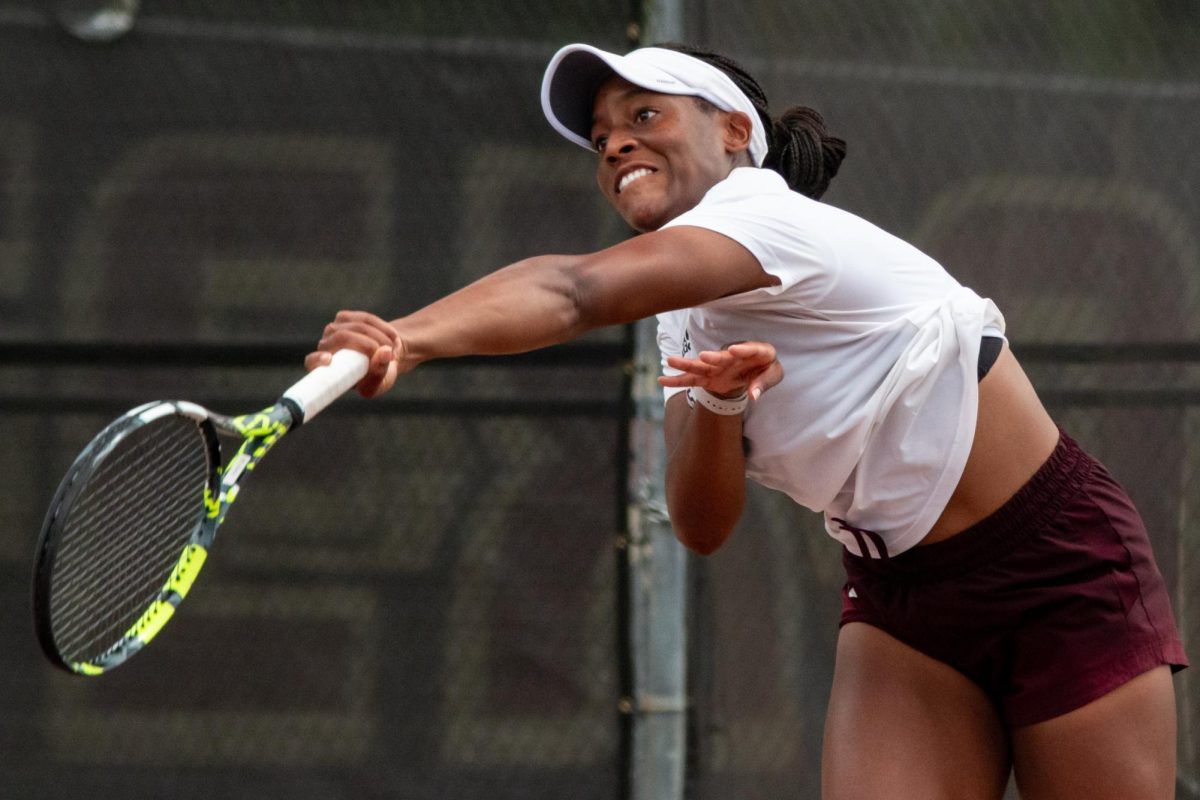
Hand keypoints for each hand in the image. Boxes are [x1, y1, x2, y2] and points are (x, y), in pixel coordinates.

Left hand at [304, 310, 408, 397]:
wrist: (385, 357)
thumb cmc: (378, 376)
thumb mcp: (381, 382)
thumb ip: (379, 372)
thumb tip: (385, 352)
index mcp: (325, 369)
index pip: (313, 362)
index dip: (318, 360)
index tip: (329, 360)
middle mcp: (324, 347)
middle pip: (342, 337)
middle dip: (369, 344)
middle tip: (388, 355)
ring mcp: (332, 329)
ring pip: (358, 327)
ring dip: (381, 338)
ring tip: (392, 351)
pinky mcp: (344, 318)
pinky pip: (366, 319)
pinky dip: (383, 329)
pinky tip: (392, 339)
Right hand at [658, 342, 783, 400]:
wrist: (754, 368)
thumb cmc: (766, 368)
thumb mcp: (773, 374)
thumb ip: (763, 383)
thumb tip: (753, 395)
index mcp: (754, 351)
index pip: (750, 349)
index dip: (742, 349)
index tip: (733, 350)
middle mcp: (732, 356)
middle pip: (721, 357)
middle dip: (712, 358)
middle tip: (703, 356)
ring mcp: (719, 366)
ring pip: (702, 365)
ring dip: (687, 365)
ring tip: (670, 361)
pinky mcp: (709, 376)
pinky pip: (693, 379)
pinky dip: (678, 380)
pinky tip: (663, 380)